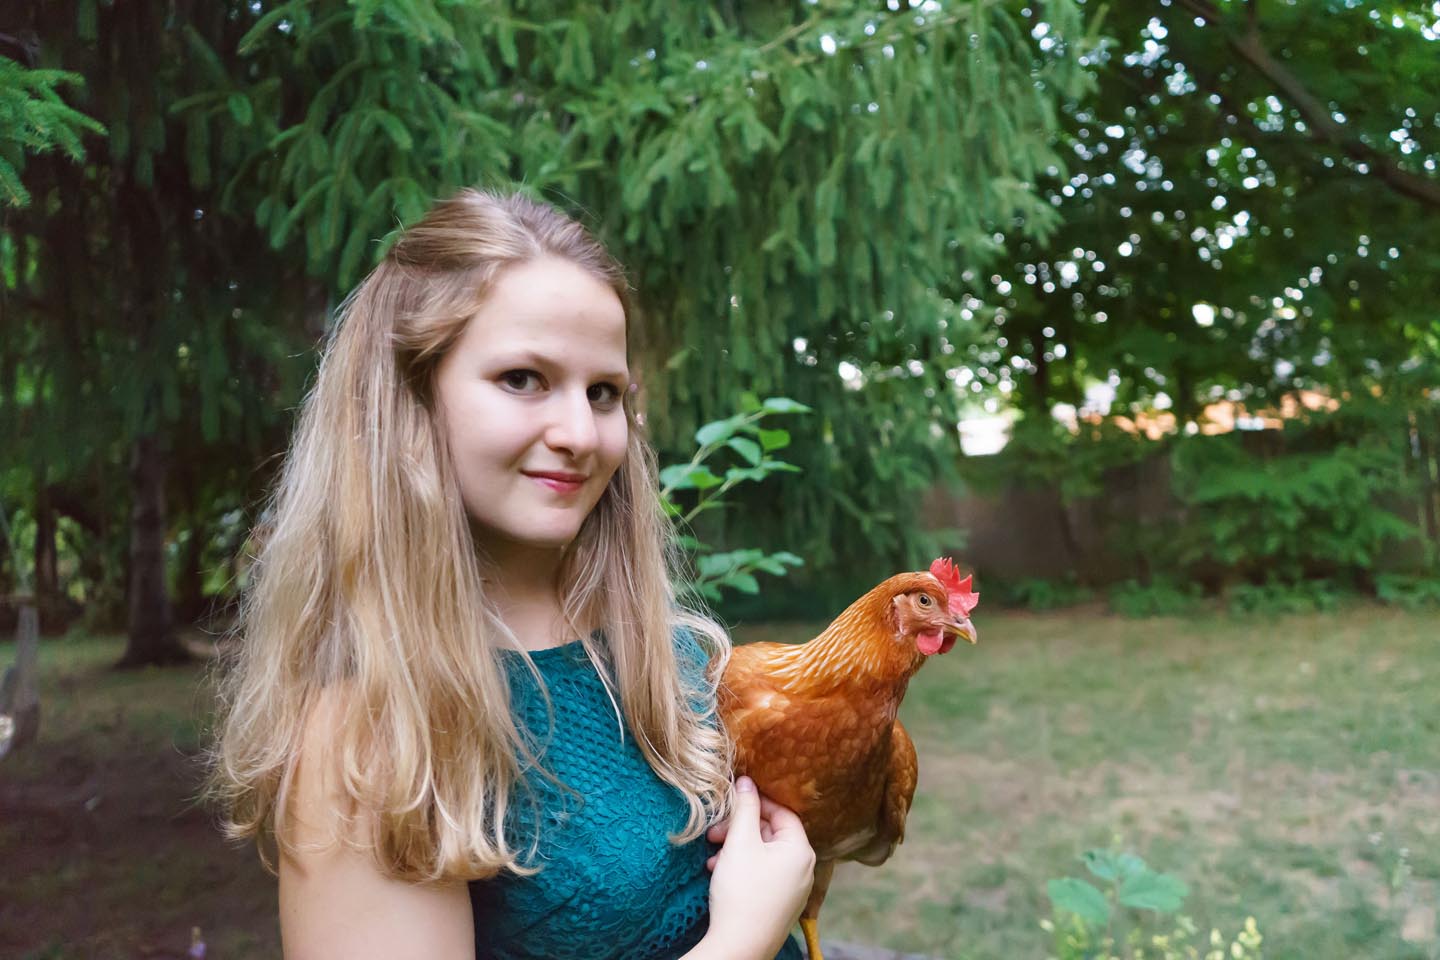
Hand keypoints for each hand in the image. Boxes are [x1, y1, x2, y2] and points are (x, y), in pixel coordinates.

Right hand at [701, 776, 814, 958]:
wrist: (739, 947)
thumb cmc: (742, 892)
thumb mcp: (740, 842)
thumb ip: (745, 808)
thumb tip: (747, 780)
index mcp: (801, 850)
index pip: (783, 812)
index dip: (757, 801)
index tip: (733, 799)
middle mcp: (804, 869)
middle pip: (771, 834)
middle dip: (740, 829)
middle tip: (714, 832)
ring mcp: (793, 889)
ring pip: (763, 854)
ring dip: (736, 848)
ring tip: (712, 855)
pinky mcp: (780, 904)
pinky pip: (763, 874)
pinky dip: (742, 867)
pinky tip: (718, 871)